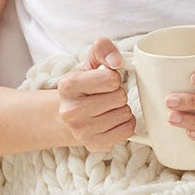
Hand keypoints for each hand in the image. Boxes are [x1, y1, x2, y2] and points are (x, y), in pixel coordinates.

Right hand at [55, 37, 136, 151]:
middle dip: (118, 94)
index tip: (105, 82)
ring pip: (125, 114)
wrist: (67, 116)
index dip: (114, 78)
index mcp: (68, 85)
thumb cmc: (83, 87)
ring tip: (108, 109)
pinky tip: (113, 121)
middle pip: (120, 97)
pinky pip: (127, 131)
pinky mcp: (94, 145)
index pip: (111, 79)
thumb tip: (117, 62)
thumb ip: (103, 50)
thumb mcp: (89, 63)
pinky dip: (126, 124)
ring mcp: (82, 131)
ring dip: (122, 110)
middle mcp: (72, 110)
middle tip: (107, 97)